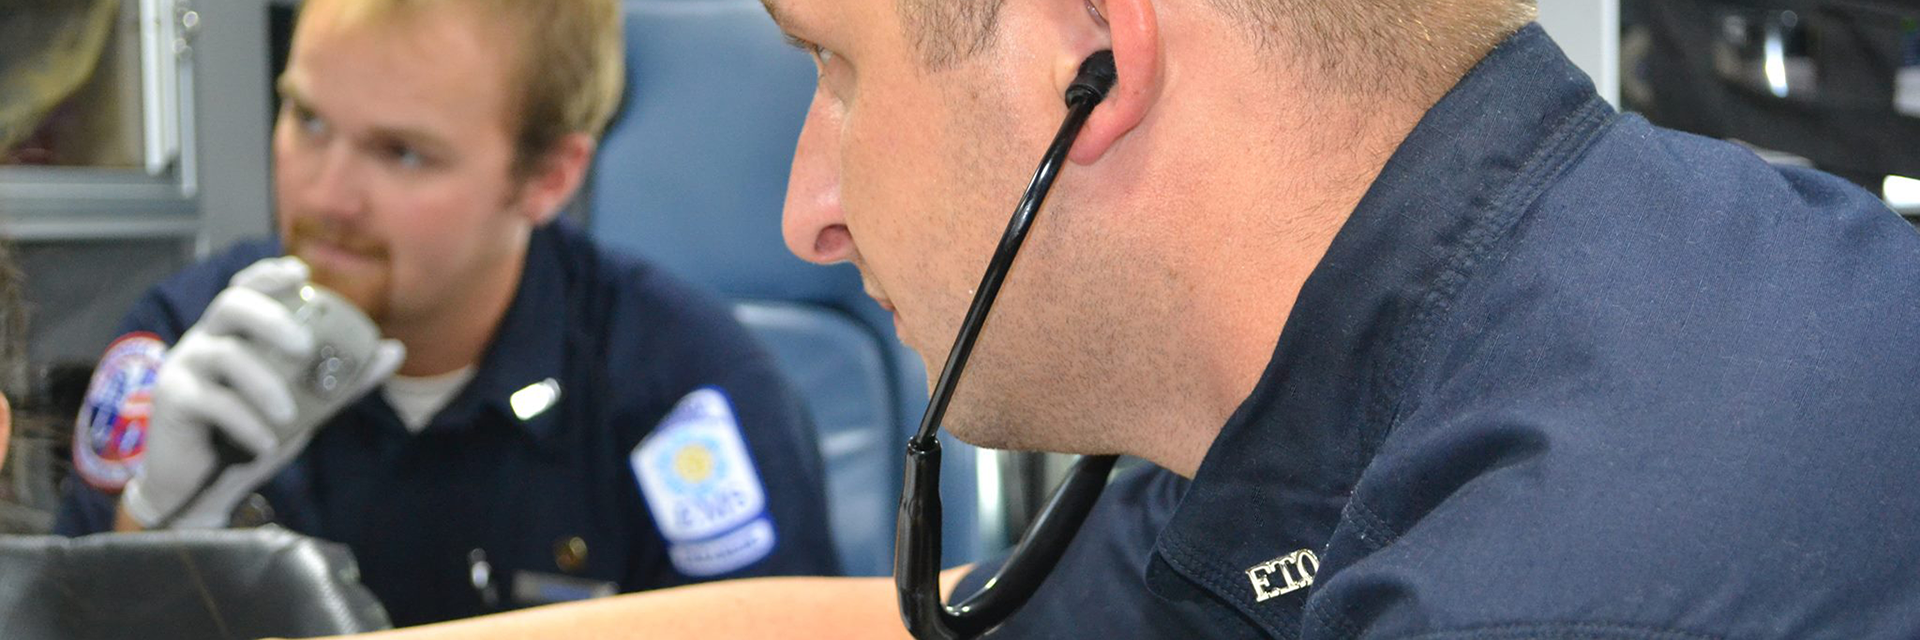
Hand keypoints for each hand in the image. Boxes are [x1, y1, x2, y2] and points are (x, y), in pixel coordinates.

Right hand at [121, 257, 404, 528]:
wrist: (205, 488)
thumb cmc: (253, 434)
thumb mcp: (306, 406)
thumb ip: (345, 381)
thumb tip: (393, 349)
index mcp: (236, 334)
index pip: (246, 288)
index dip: (269, 275)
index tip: (301, 271)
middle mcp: (206, 340)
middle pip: (231, 304)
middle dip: (271, 318)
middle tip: (305, 347)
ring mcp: (184, 367)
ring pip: (224, 355)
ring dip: (264, 384)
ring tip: (288, 415)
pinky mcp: (172, 400)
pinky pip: (213, 401)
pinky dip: (246, 422)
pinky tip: (266, 443)